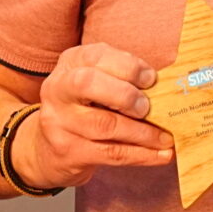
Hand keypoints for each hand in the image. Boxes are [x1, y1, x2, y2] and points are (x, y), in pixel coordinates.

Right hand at [21, 44, 173, 186]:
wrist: (46, 148)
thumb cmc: (83, 108)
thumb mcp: (95, 83)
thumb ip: (122, 79)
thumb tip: (166, 88)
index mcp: (70, 64)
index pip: (96, 56)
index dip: (127, 66)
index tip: (151, 78)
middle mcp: (58, 89)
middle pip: (88, 84)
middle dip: (125, 95)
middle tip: (147, 107)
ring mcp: (58, 122)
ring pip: (105, 125)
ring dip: (143, 133)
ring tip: (166, 138)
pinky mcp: (67, 151)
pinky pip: (110, 153)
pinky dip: (141, 155)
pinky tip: (160, 155)